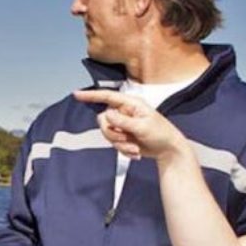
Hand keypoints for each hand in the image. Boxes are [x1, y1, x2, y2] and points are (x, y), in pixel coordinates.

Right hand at [72, 90, 187, 162]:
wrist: (168, 150)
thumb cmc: (161, 134)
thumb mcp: (143, 127)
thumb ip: (123, 121)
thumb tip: (107, 115)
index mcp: (131, 105)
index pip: (108, 97)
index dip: (91, 95)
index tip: (77, 94)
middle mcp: (125, 113)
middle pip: (103, 120)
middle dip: (113, 134)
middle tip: (127, 139)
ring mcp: (123, 125)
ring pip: (107, 133)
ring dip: (120, 144)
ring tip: (134, 147)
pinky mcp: (123, 136)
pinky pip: (113, 143)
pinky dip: (123, 149)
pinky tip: (135, 151)